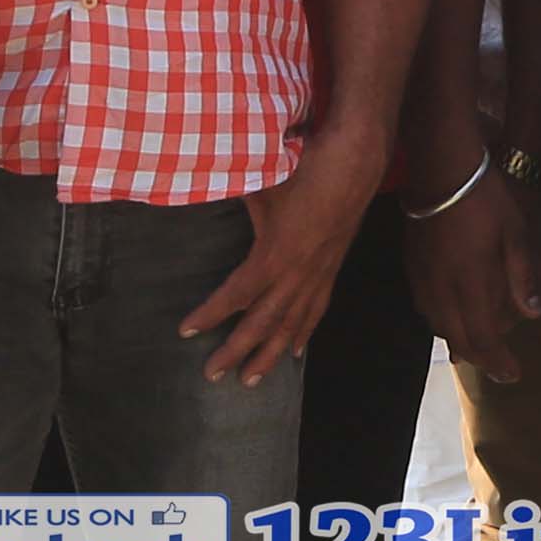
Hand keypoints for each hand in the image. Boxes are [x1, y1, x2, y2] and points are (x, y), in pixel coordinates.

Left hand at [183, 128, 387, 384]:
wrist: (355, 160)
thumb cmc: (304, 167)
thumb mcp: (258, 182)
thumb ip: (226, 196)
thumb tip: (188, 190)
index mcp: (276, 256)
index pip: (237, 295)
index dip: (210, 314)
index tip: (185, 330)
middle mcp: (298, 274)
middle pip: (264, 323)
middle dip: (237, 351)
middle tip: (212, 375)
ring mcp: (319, 273)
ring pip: (293, 325)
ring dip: (271, 354)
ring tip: (251, 380)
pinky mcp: (332, 268)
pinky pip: (317, 309)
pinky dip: (304, 333)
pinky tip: (296, 350)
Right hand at [403, 167, 540, 383]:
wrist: (439, 168)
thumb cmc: (485, 197)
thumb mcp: (515, 233)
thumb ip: (522, 277)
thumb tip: (533, 315)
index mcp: (471, 282)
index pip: (484, 336)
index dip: (498, 361)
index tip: (513, 375)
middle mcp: (443, 289)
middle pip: (459, 338)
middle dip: (481, 358)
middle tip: (499, 369)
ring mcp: (423, 279)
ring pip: (439, 326)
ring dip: (460, 342)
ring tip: (477, 352)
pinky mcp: (412, 267)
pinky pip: (426, 309)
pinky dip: (443, 323)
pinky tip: (452, 320)